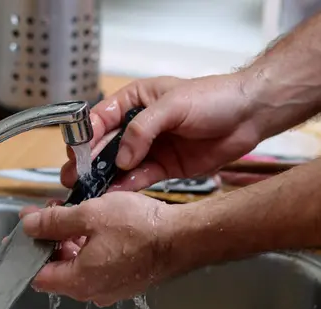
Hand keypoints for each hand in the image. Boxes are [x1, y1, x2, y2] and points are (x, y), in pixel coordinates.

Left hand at [20, 192, 179, 305]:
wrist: (183, 238)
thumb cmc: (138, 227)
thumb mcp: (90, 215)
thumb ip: (54, 222)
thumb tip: (27, 225)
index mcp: (78, 281)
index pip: (37, 274)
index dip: (25, 250)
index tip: (22, 231)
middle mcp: (91, 292)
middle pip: (56, 269)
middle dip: (47, 240)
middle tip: (45, 213)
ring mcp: (109, 289)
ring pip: (76, 266)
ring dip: (67, 241)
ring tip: (67, 212)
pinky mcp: (123, 281)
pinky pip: (94, 266)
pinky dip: (86, 247)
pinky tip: (90, 225)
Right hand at [61, 73, 263, 190]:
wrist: (249, 116)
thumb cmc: (212, 98)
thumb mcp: (173, 104)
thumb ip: (142, 129)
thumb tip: (121, 158)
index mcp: (133, 101)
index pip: (100, 118)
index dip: (86, 136)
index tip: (76, 153)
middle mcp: (136, 126)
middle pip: (105, 145)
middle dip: (89, 162)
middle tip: (74, 178)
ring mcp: (149, 148)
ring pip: (119, 165)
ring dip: (104, 178)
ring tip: (88, 192)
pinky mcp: (163, 168)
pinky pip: (139, 179)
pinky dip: (126, 187)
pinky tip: (115, 194)